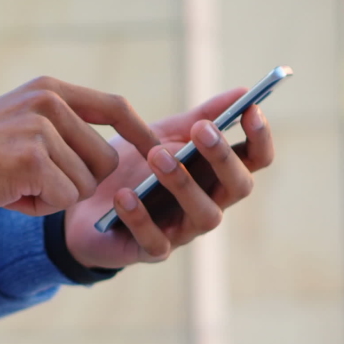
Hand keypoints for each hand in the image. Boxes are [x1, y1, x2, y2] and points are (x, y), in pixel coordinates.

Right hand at [0, 77, 159, 218]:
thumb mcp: (21, 125)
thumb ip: (63, 128)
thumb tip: (117, 155)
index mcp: (49, 89)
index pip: (114, 106)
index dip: (141, 132)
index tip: (159, 152)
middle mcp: (48, 100)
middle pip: (106, 159)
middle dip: (77, 183)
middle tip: (34, 181)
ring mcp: (40, 127)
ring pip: (85, 184)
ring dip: (54, 197)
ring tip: (16, 185)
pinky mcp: (32, 158)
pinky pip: (63, 199)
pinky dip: (38, 208)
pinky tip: (9, 196)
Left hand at [64, 87, 274, 268]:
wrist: (84, 204)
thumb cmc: (131, 168)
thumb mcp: (161, 136)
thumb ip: (199, 117)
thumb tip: (242, 92)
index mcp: (215, 175)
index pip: (253, 160)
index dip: (260, 138)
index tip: (251, 110)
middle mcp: (208, 205)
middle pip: (237, 187)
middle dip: (223, 157)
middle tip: (201, 130)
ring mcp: (182, 231)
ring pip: (205, 216)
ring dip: (184, 184)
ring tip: (156, 156)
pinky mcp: (150, 251)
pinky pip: (155, 241)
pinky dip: (140, 217)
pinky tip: (124, 195)